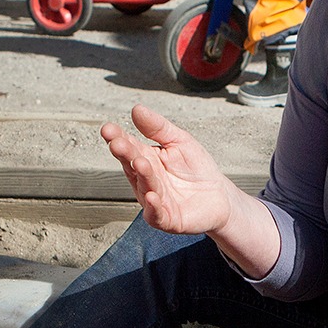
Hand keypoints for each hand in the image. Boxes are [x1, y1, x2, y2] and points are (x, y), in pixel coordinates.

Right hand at [103, 105, 238, 234]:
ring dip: (142, 176)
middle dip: (125, 154)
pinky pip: (157, 214)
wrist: (219, 197)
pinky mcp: (167, 219)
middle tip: (118, 143)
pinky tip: (152, 196)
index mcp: (145, 159)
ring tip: (140, 162)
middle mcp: (145, 180)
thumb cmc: (196, 169)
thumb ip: (158, 127)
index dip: (117, 138)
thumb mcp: (179, 141)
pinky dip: (154, 207)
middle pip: (132, 165)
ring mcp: (154, 200)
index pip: (128, 146)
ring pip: (145, 187)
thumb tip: (136, 109)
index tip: (108, 129)